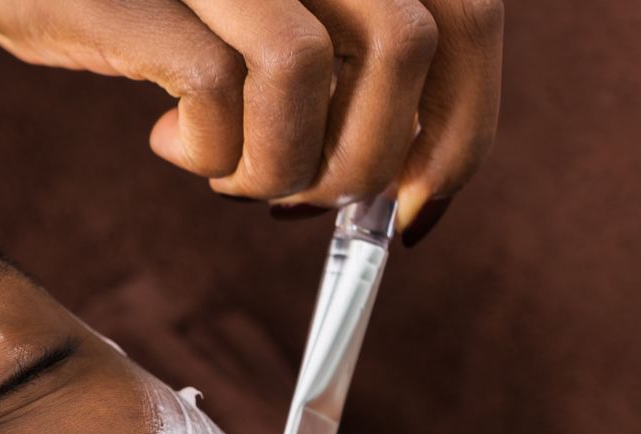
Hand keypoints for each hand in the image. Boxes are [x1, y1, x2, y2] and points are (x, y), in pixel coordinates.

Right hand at [0, 0, 500, 234]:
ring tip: (229, 173)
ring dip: (282, 165)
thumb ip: (332, 61)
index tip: (419, 207)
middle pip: (415, 44)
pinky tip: (172, 144)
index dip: (463, 126)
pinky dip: (210, 151)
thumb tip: (396, 169)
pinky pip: (218, 92)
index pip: (468, 18)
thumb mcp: (248, 17)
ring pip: (318, 74)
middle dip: (372, 160)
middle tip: (306, 205)